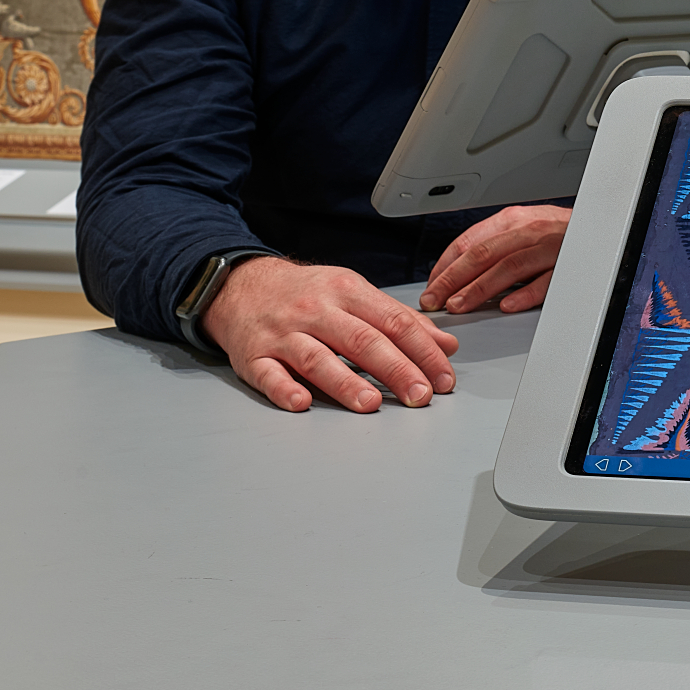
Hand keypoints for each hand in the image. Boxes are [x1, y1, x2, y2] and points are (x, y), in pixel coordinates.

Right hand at [205, 256, 457, 413]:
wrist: (244, 286)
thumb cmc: (308, 293)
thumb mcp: (355, 292)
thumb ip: (399, 320)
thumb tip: (445, 346)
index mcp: (346, 291)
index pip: (393, 322)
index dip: (422, 351)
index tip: (443, 377)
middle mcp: (316, 310)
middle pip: (361, 340)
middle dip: (396, 369)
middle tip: (421, 395)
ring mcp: (283, 333)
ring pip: (316, 358)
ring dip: (344, 382)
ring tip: (370, 403)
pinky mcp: (254, 355)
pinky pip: (269, 374)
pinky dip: (284, 389)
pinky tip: (301, 402)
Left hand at [421, 204, 570, 315]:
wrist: (602, 225)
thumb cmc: (559, 232)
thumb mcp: (524, 228)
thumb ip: (496, 244)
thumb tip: (458, 267)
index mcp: (513, 220)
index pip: (470, 241)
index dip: (446, 264)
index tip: (432, 285)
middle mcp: (529, 230)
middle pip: (483, 254)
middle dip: (453, 278)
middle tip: (435, 300)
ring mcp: (549, 248)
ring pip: (508, 267)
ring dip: (479, 288)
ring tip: (459, 305)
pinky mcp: (569, 264)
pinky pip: (545, 280)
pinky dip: (525, 294)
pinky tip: (507, 306)